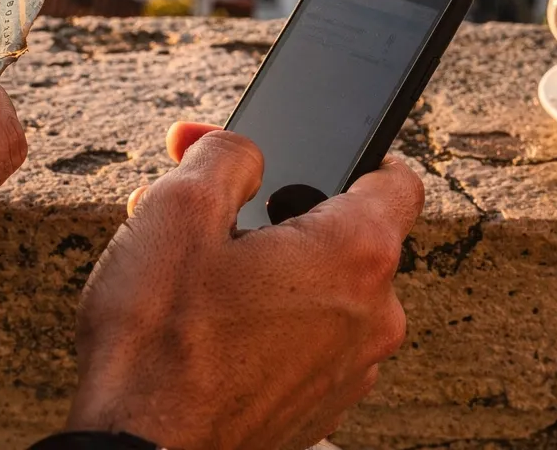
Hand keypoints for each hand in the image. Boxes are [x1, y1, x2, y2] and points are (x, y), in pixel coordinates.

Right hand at [66, 122, 423, 449]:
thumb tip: (244, 148)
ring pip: (318, 294)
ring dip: (264, 271)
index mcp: (356, 254)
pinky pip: (303, 343)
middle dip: (273, 214)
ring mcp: (348, 372)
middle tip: (203, 210)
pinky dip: (264, 323)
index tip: (312, 156)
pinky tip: (202, 325)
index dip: (354, 155)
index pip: (397, 180)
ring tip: (189, 275)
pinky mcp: (316, 408)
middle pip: (341, 238)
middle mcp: (372, 318)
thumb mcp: (178, 208)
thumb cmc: (159, 339)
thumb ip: (226, 155)